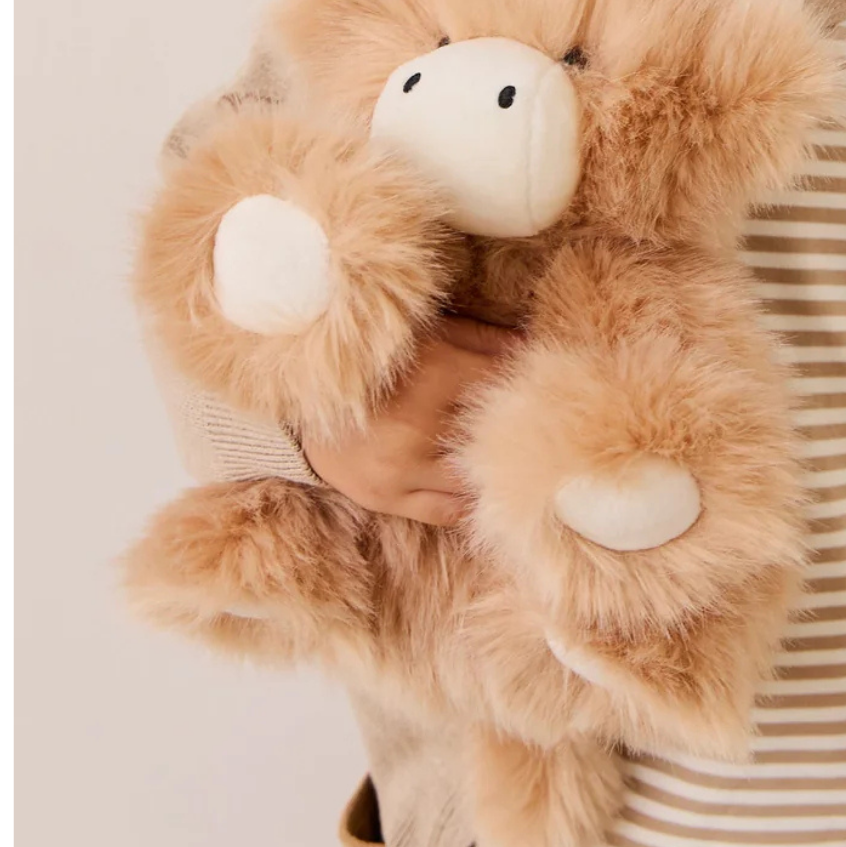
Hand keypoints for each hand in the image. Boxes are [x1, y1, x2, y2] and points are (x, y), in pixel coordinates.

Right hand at [301, 314, 523, 525]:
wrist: (299, 401)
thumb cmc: (373, 359)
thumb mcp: (428, 334)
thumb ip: (482, 341)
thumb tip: (534, 348)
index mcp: (432, 374)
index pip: (503, 386)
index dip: (529, 386)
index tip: (546, 389)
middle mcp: (418, 427)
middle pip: (495, 437)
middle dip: (519, 431)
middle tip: (540, 430)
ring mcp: (401, 469)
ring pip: (475, 479)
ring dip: (494, 471)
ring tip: (514, 462)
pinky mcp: (386, 498)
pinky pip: (448, 512)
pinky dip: (469, 499)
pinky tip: (481, 487)